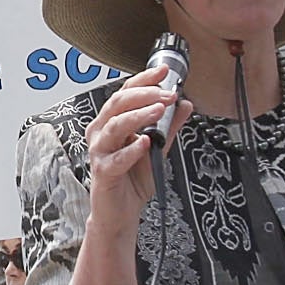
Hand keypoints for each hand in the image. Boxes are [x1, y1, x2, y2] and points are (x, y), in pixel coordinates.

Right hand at [84, 63, 187, 229]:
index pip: (125, 92)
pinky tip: (145, 143)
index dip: (144, 79)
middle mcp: (102, 133)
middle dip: (144, 95)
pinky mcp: (103, 172)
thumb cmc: (131, 180)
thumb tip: (184, 104)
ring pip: (115, 126)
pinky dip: (132, 149)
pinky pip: (116, 158)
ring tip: (159, 110)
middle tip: (167, 94)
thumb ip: (169, 127)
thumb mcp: (157, 148)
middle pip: (118, 104)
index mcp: (112, 123)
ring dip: (139, 115)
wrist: (120, 213)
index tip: (163, 71)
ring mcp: (100, 152)